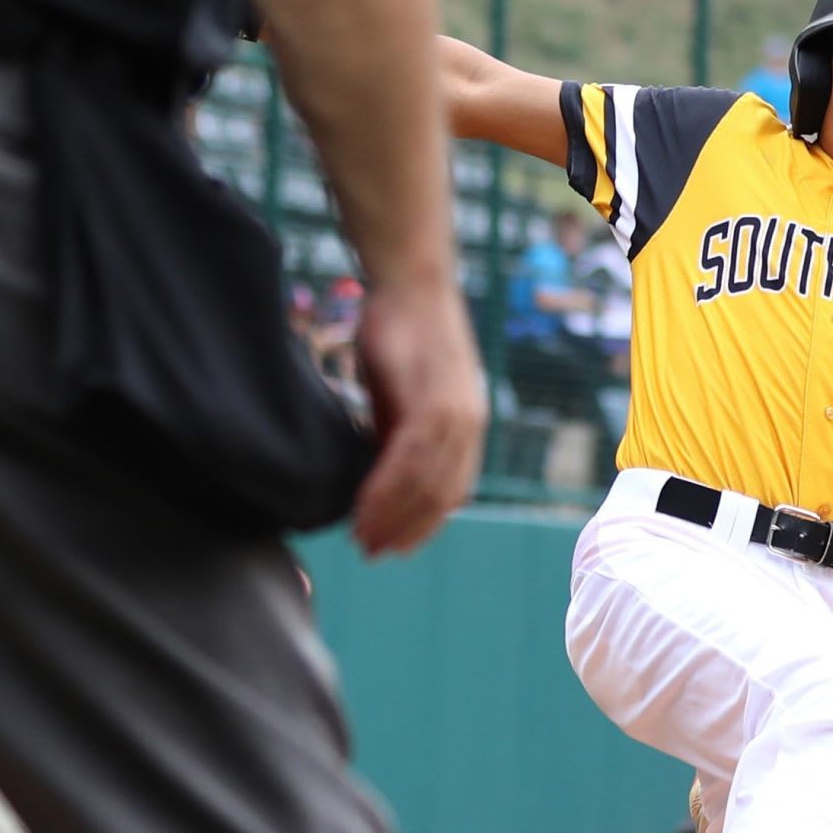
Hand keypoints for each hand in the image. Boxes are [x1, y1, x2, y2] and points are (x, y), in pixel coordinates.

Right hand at [351, 278, 489, 555]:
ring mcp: (455, 414)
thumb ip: (396, 432)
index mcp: (467, 425)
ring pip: (424, 484)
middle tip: (372, 552)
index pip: (450, 490)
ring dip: (391, 516)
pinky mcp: (433, 401)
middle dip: (405, 529)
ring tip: (362, 537)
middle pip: (440, 496)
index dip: (422, 522)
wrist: (410, 280)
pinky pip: (409, 459)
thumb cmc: (401, 331)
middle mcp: (469, 424)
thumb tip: (381, 472)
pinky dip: (385, 488)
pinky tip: (362, 505)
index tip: (393, 544)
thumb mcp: (400, 393)